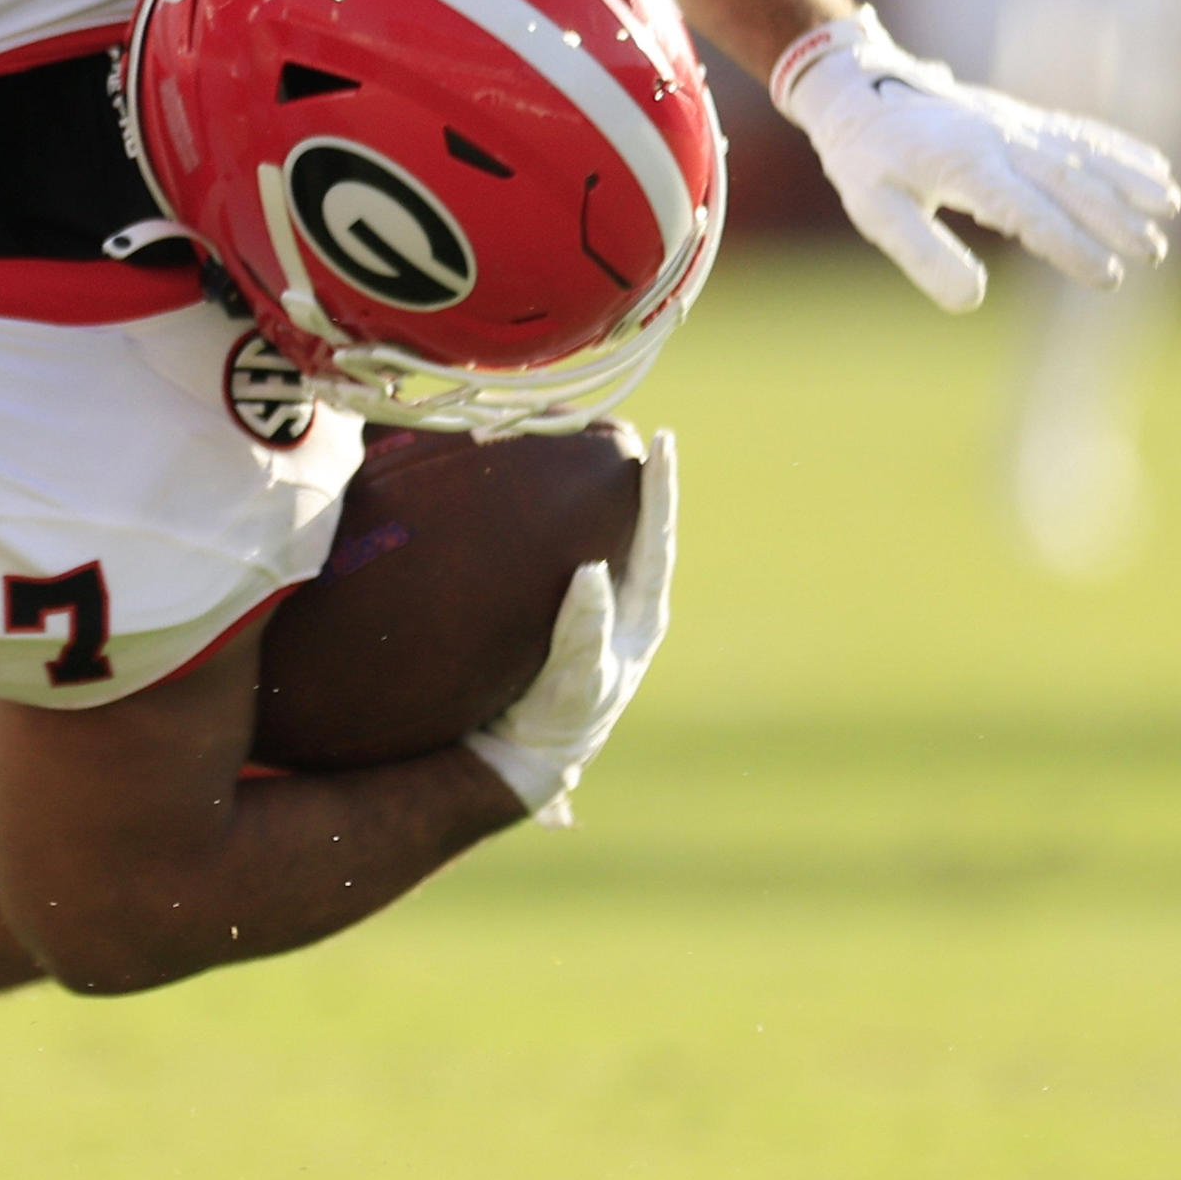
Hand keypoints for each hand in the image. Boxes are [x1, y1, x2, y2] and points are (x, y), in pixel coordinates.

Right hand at [466, 430, 676, 819]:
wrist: (518, 755)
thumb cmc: (556, 722)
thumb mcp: (576, 684)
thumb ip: (584, 632)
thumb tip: (594, 570)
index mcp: (639, 613)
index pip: (656, 537)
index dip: (660, 488)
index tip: (662, 441)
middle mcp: (619, 599)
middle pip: (630, 523)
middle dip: (626, 474)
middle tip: (611, 424)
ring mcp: (585, 602)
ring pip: (594, 533)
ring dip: (585, 491)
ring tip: (569, 446)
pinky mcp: (547, 606)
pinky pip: (552, 549)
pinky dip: (545, 518)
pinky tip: (519, 496)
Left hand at [770, 6, 1178, 312]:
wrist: (857, 90)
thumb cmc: (866, 161)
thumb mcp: (877, 210)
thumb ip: (922, 253)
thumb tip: (972, 300)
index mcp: (964, 165)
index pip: (1028, 212)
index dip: (1070, 245)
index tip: (1106, 275)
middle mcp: (997, 140)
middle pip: (1067, 182)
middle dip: (1114, 218)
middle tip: (1152, 253)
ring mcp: (1012, 124)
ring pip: (1081, 154)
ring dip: (1127, 181)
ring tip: (1168, 207)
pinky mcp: (1018, 118)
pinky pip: (1076, 132)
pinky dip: (1117, 148)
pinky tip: (1154, 168)